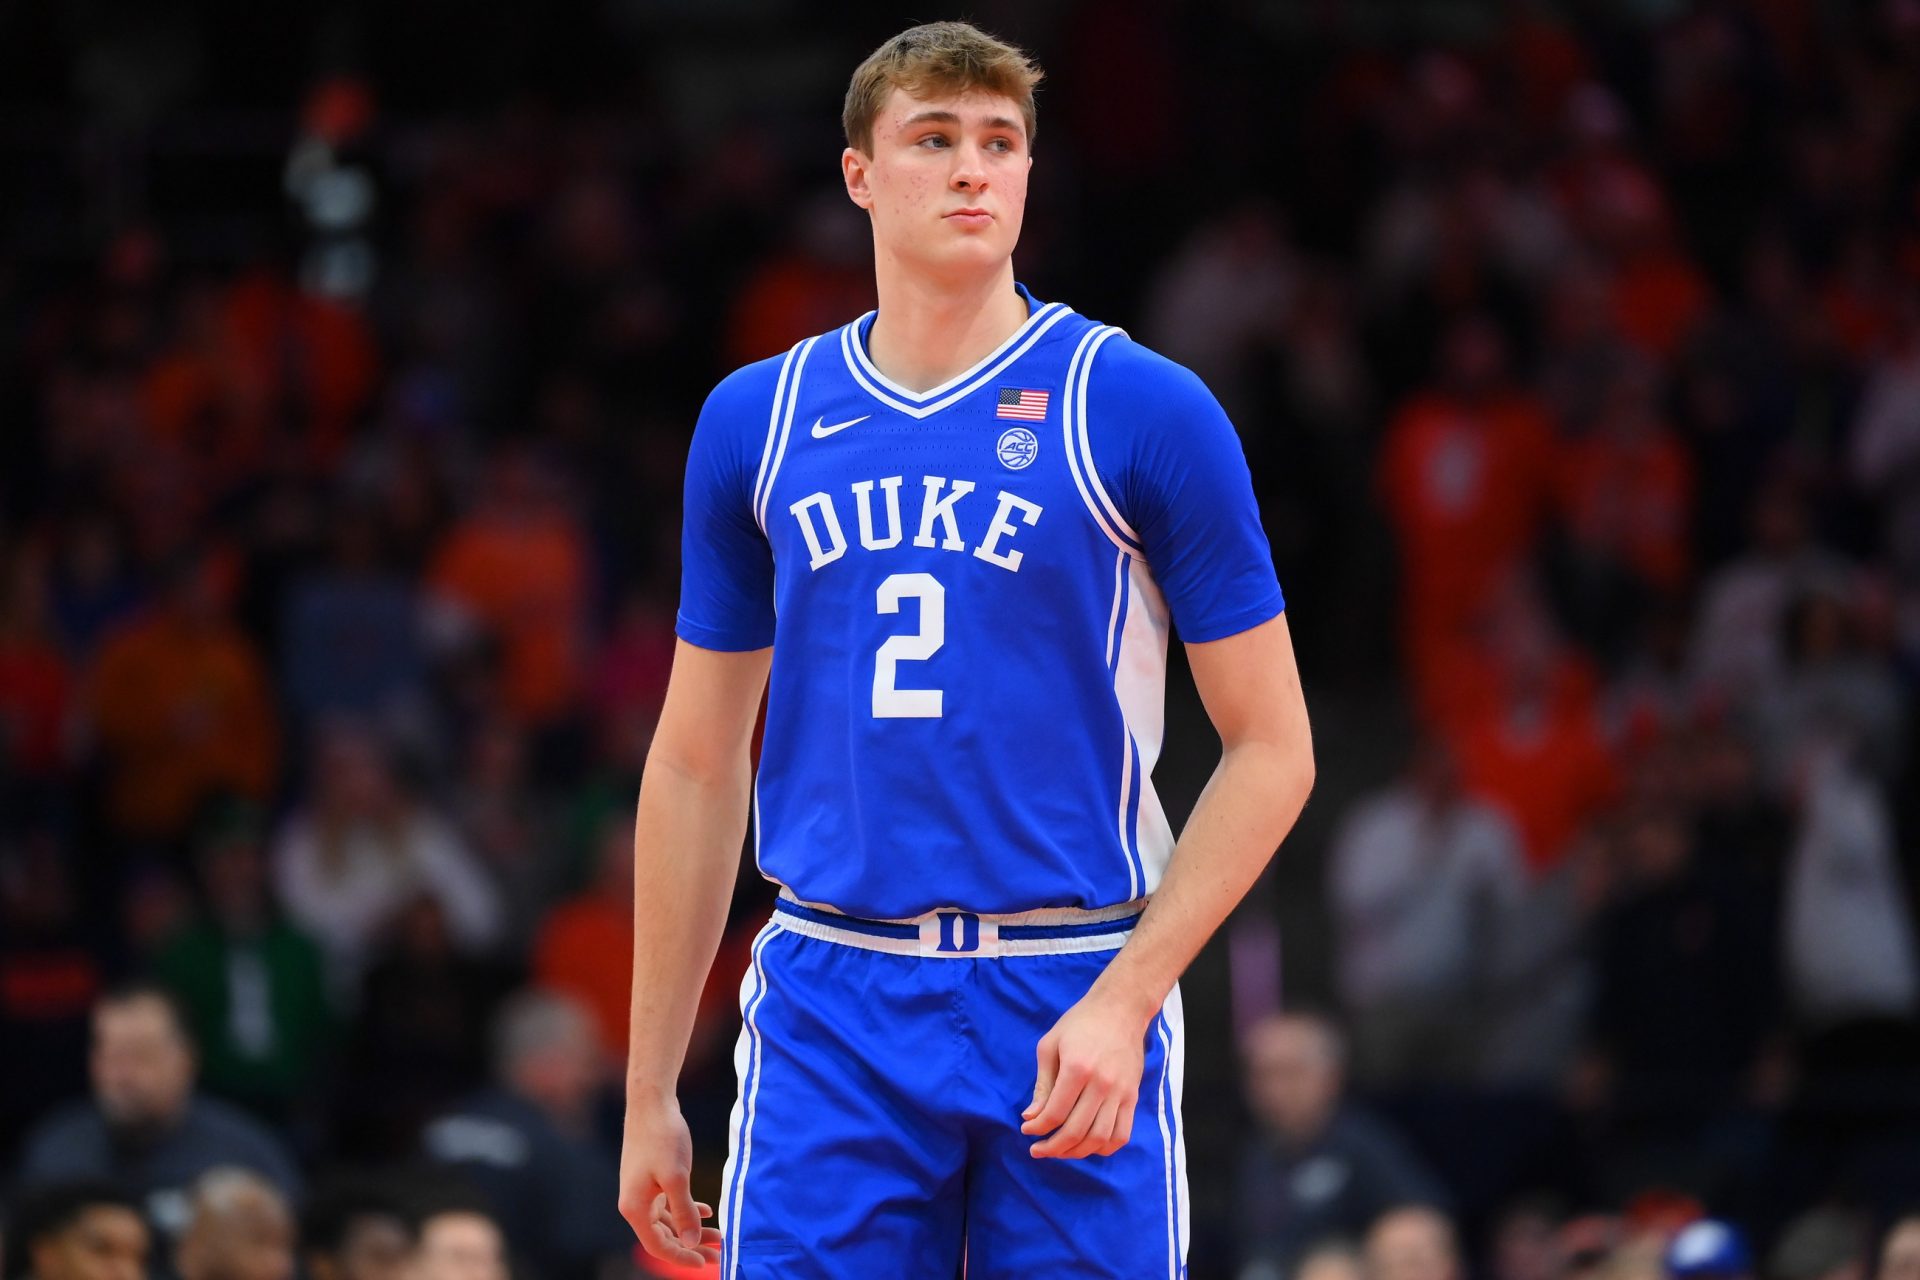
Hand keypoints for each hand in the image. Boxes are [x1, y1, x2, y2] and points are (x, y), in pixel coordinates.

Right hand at [618, 1096, 720, 1265]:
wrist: (651, 1103)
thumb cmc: (662, 1137)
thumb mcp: (677, 1177)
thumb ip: (684, 1212)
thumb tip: (691, 1243)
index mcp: (635, 1208)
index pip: (657, 1245)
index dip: (681, 1258)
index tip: (705, 1264)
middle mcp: (635, 1204)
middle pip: (664, 1237)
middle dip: (691, 1247)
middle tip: (719, 1257)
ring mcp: (643, 1191)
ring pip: (669, 1221)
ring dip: (693, 1230)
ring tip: (720, 1236)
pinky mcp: (651, 1179)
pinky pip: (669, 1204)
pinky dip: (688, 1210)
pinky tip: (707, 1211)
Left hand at [1020, 990, 1147, 1158]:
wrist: (1121, 1009)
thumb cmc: (1080, 1023)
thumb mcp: (1051, 1045)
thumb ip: (1042, 1084)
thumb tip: (1031, 1116)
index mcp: (1077, 1068)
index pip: (1056, 1113)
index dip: (1038, 1128)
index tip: (1026, 1129)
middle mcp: (1101, 1084)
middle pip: (1076, 1131)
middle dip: (1053, 1147)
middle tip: (1039, 1150)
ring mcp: (1121, 1092)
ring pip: (1100, 1138)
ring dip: (1077, 1152)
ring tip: (1061, 1151)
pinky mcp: (1133, 1096)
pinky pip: (1122, 1134)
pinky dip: (1105, 1147)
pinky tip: (1088, 1146)